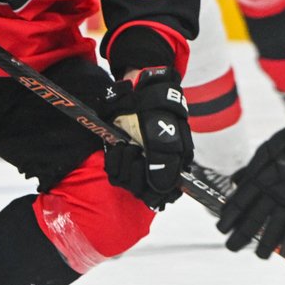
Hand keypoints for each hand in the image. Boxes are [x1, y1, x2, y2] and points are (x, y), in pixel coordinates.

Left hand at [103, 66, 192, 208]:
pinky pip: (113, 172)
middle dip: (136, 173)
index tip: (148, 178)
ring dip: (124, 164)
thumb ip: (166, 163)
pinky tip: (118, 147)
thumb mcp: (166, 136)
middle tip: (137, 151)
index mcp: (171, 165)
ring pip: (126, 182)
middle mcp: (152, 167)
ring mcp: (136, 162)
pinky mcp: (119, 157)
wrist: (140, 90)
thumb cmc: (158, 111)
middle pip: (141, 191)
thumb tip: (163, 189)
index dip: (154, 191)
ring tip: (128, 146)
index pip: (162, 194)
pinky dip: (113, 161)